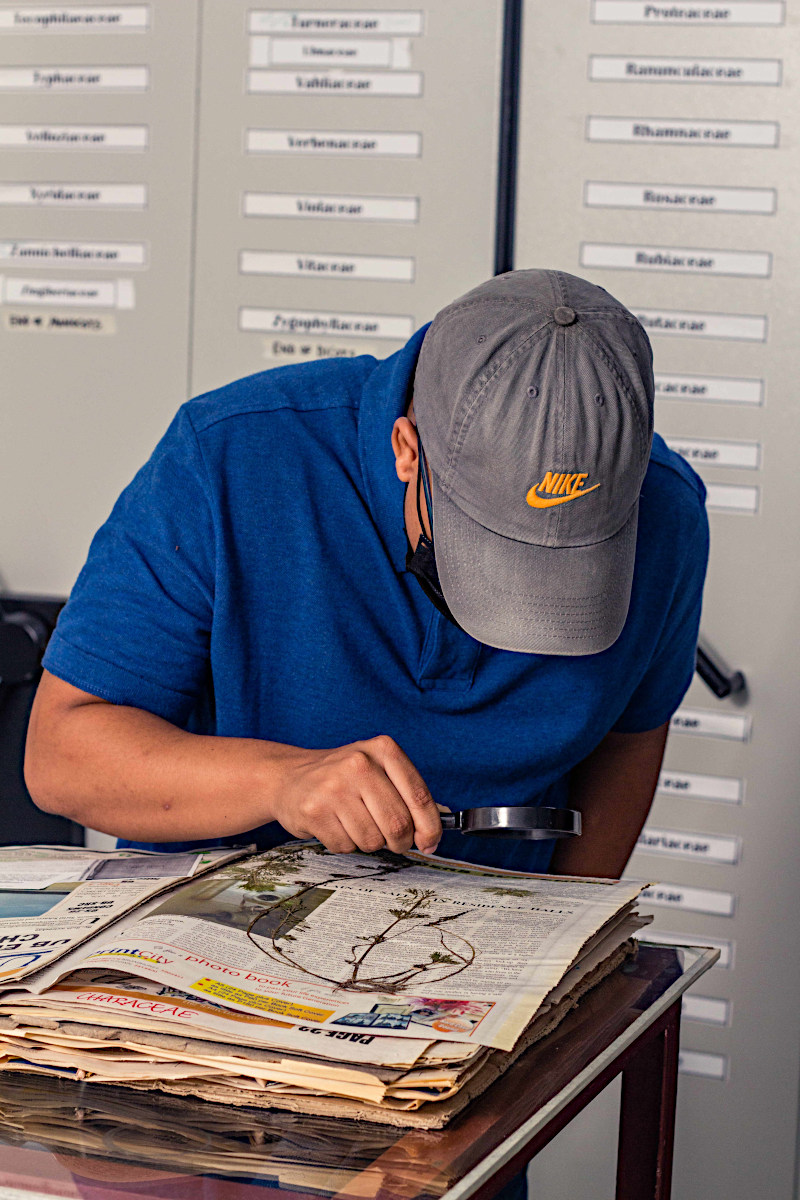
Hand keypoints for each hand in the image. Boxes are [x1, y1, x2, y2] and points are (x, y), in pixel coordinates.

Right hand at [268, 735, 440, 855]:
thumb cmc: (343, 777)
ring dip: (370, 842)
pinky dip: (345, 844)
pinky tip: (335, 825)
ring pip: (373, 840)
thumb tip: (438, 826)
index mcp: (383, 749)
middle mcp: (359, 763)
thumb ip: (408, 793)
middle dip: (400, 842)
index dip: (430, 827)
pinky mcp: (314, 810)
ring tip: (355, 823)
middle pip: (398, 823)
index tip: (430, 842)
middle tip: (393, 841)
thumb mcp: (378, 769)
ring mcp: (334, 786)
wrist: (289, 776)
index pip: (419, 795)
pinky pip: (346, 846)